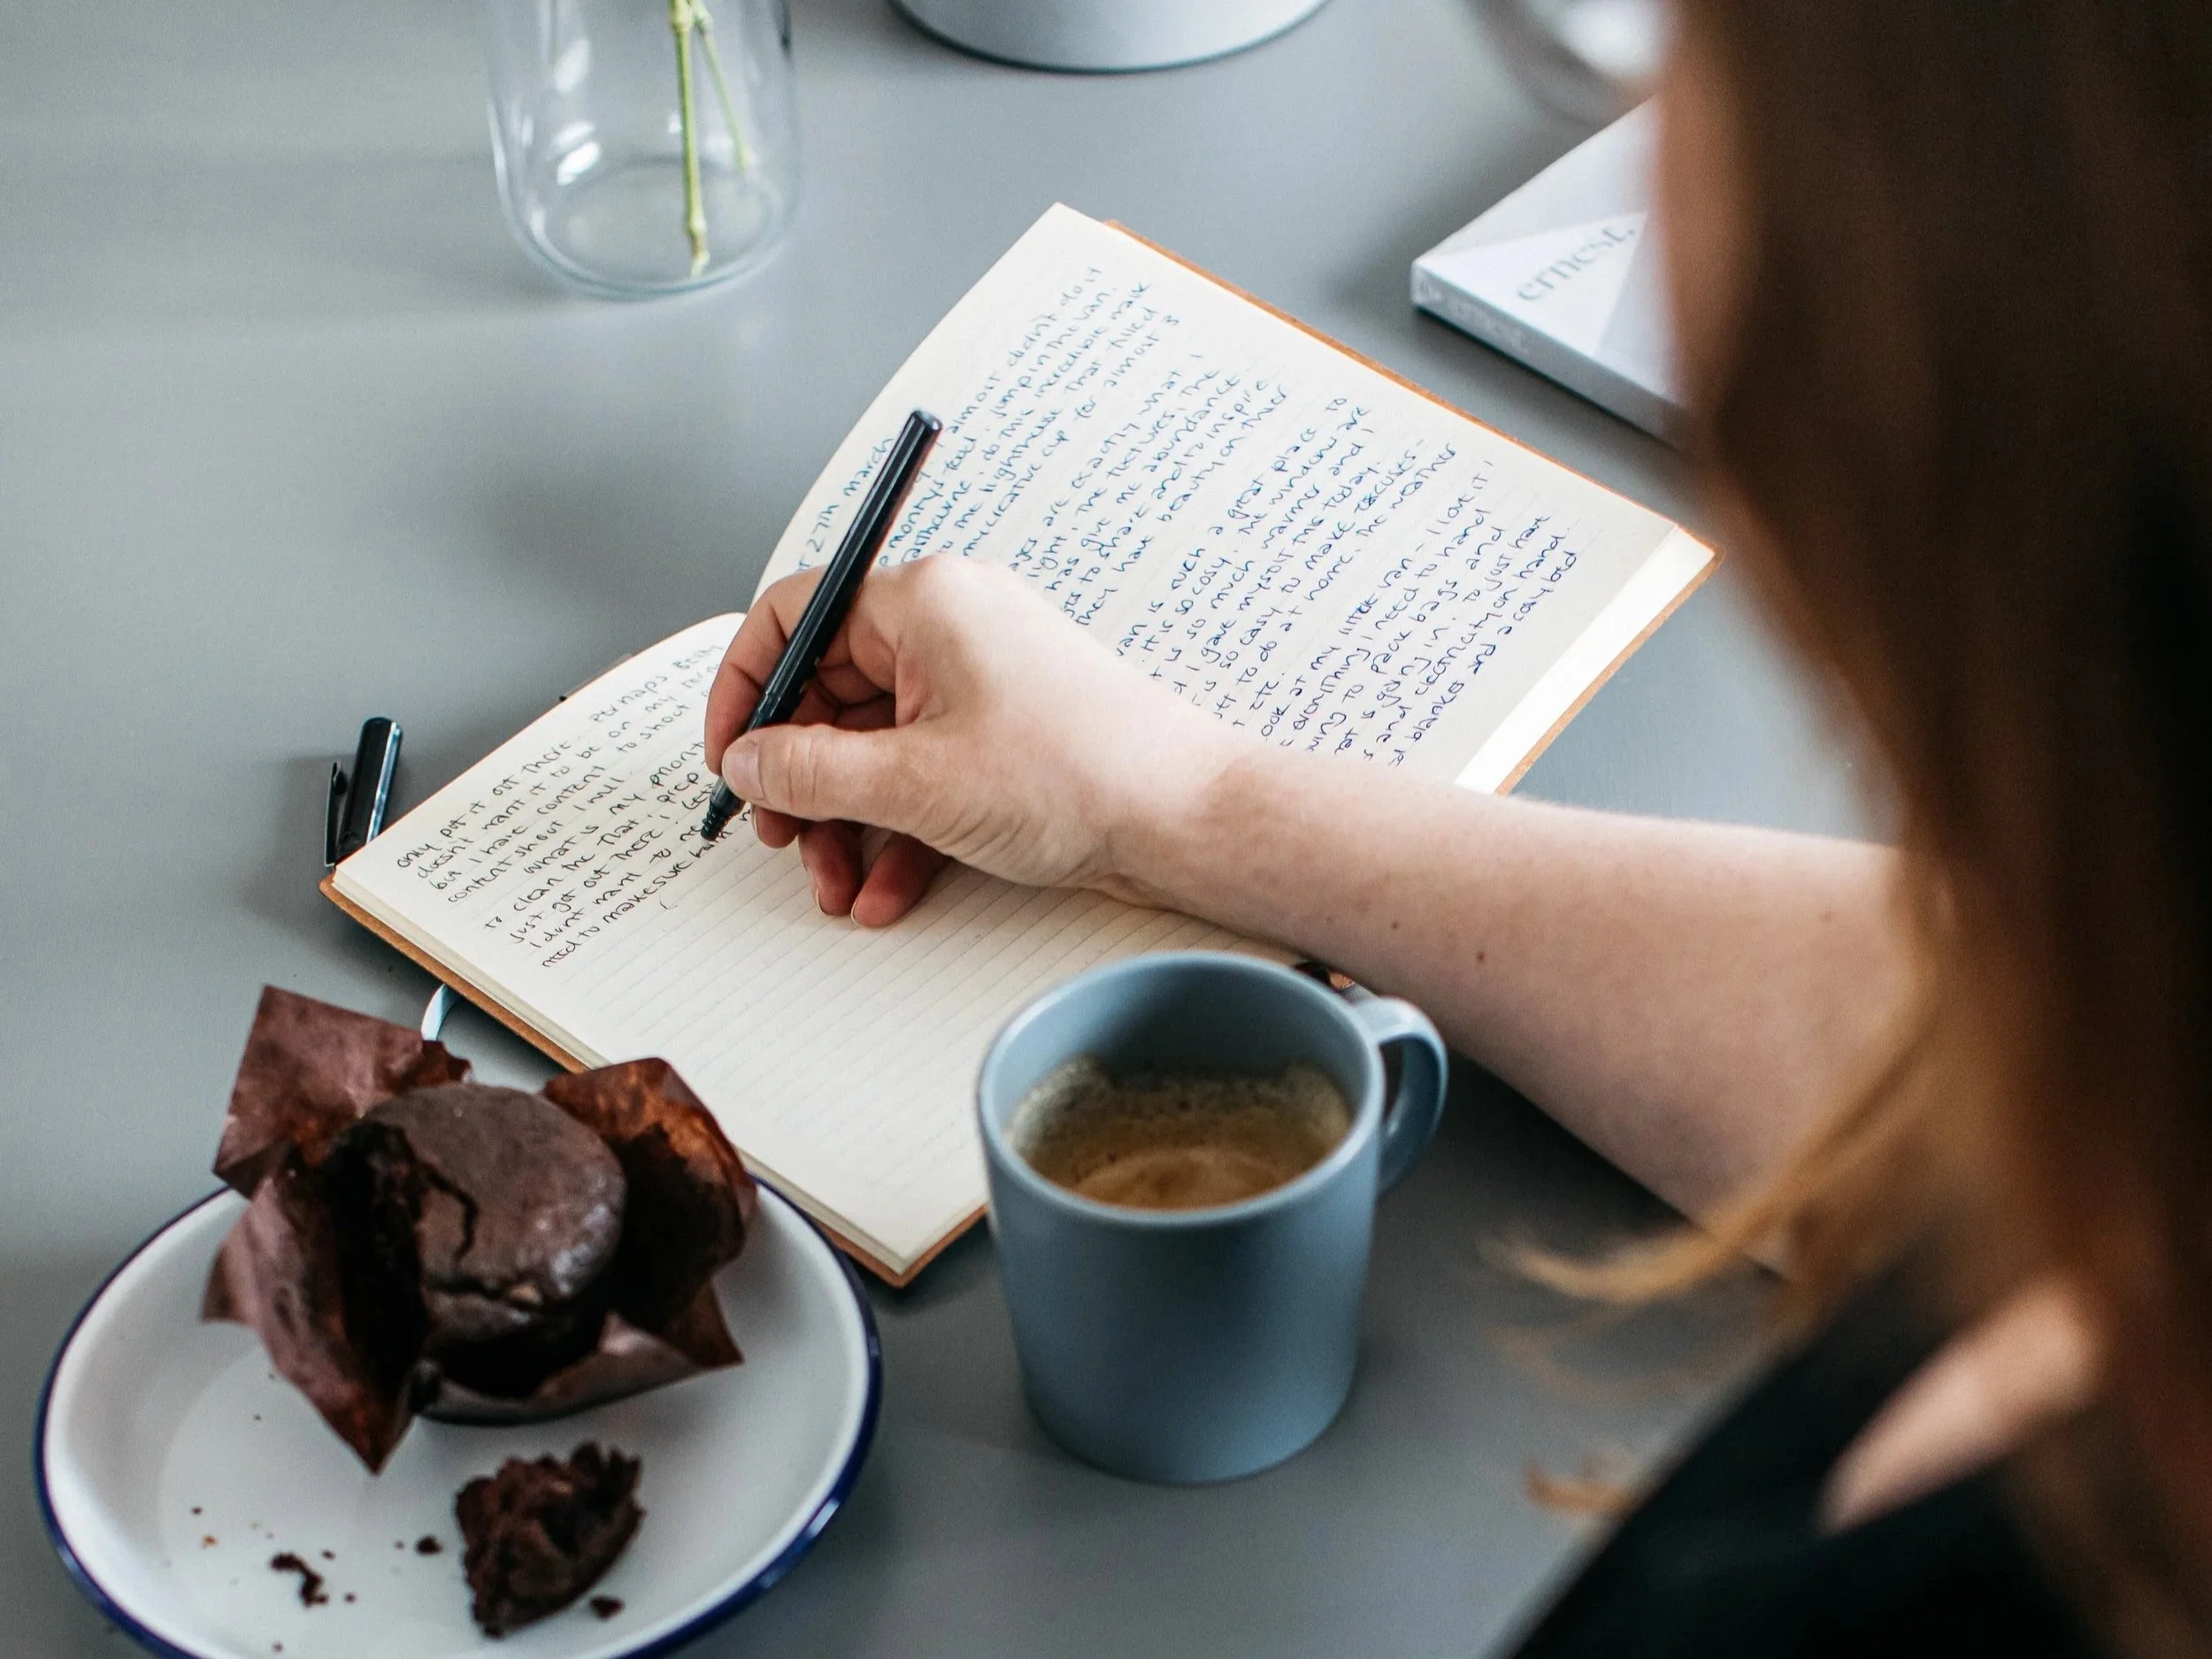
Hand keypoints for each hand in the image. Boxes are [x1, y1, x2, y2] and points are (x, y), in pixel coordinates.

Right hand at [703, 555, 1242, 925]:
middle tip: (783, 835)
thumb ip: (811, 771)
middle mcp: (949, 630)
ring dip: (843, 821)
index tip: (732, 757)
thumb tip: (749, 761)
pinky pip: (920, 776)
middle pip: (829, 693)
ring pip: (872, 747)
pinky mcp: (1001, 738)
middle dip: (800, 778)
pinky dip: (897, 832)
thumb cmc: (1079, 774)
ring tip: (837, 884)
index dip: (746, 688)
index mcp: (925, 601)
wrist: (1187, 821)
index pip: (796, 614)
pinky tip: (886, 892)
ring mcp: (978, 684)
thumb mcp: (914, 781)